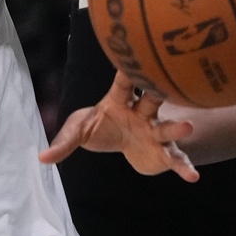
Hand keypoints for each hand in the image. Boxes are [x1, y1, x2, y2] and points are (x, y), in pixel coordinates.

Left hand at [39, 71, 198, 182]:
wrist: (124, 143)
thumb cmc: (100, 126)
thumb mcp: (78, 132)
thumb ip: (63, 143)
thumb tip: (42, 158)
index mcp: (119, 100)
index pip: (124, 83)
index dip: (128, 72)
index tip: (134, 60)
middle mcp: (141, 112)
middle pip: (151, 99)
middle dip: (159, 92)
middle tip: (166, 84)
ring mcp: (154, 131)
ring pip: (167, 127)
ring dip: (176, 127)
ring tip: (187, 128)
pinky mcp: (163, 152)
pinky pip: (175, 158)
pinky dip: (184, 166)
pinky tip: (193, 176)